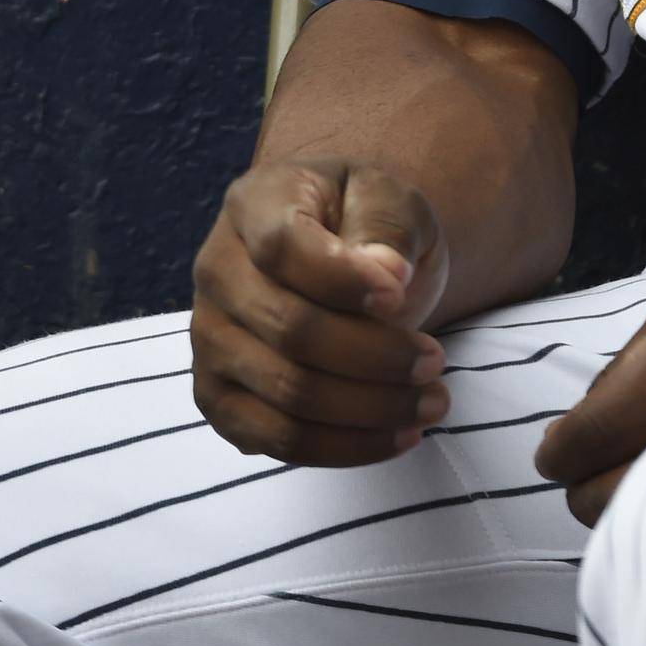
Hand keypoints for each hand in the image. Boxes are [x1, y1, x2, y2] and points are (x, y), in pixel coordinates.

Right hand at [191, 154, 450, 466]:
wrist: (341, 256)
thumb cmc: (365, 221)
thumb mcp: (389, 198)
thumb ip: (386, 226)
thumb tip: (386, 273)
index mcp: (253, 205)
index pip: (282, 247)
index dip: (342, 279)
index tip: (399, 295)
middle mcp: (216, 271)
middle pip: (290, 331)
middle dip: (375, 357)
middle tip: (436, 362)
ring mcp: (209, 340)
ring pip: (288, 395)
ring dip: (371, 410)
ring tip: (432, 401)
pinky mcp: (220, 398)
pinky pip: (279, 441)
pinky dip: (345, 447)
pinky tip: (399, 434)